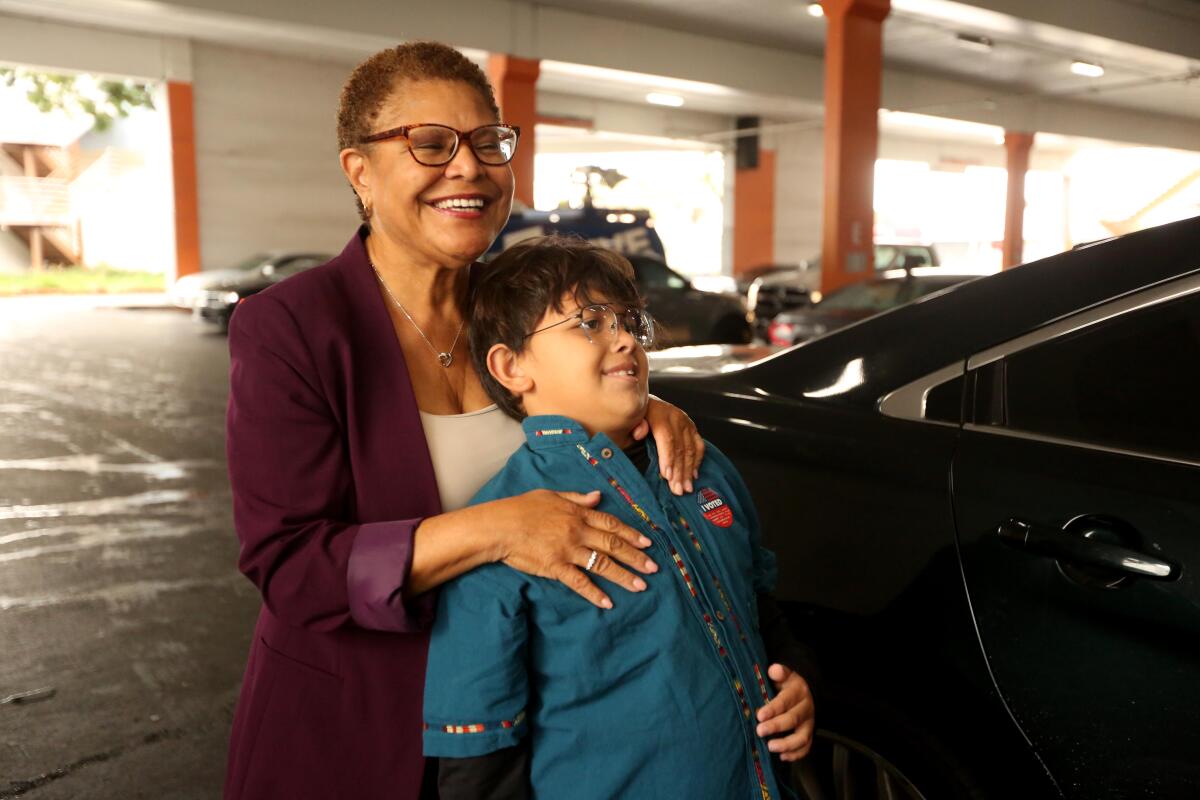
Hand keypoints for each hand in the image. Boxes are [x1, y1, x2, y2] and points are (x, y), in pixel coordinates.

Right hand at [493, 489, 658, 608]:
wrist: (500, 526)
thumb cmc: (522, 508)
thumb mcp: (551, 495)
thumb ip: (576, 498)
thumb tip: (598, 496)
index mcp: (578, 513)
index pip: (611, 524)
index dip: (631, 534)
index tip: (648, 543)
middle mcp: (578, 531)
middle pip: (613, 545)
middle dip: (635, 557)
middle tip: (653, 568)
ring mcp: (568, 550)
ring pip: (602, 564)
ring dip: (623, 576)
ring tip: (641, 586)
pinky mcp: (556, 567)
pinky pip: (580, 582)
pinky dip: (594, 594)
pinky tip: (608, 603)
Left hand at [632, 396, 704, 494]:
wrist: (640, 401)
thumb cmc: (632, 416)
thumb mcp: (628, 419)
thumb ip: (634, 426)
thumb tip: (639, 433)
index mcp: (658, 413)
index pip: (666, 438)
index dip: (668, 458)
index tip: (667, 476)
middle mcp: (675, 416)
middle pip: (680, 447)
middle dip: (679, 471)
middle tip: (677, 489)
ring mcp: (685, 421)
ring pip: (691, 449)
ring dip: (689, 471)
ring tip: (686, 488)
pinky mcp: (691, 427)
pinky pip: (698, 445)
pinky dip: (697, 461)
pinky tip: (694, 475)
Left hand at [755, 663, 814, 760]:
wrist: (806, 690)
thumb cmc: (787, 684)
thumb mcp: (785, 674)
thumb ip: (779, 672)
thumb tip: (774, 670)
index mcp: (798, 692)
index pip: (786, 701)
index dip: (773, 708)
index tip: (759, 715)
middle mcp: (806, 708)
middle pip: (793, 719)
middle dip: (776, 726)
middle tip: (759, 731)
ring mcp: (809, 723)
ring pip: (802, 737)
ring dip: (787, 744)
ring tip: (771, 747)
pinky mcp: (809, 734)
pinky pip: (806, 747)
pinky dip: (796, 754)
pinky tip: (783, 757)